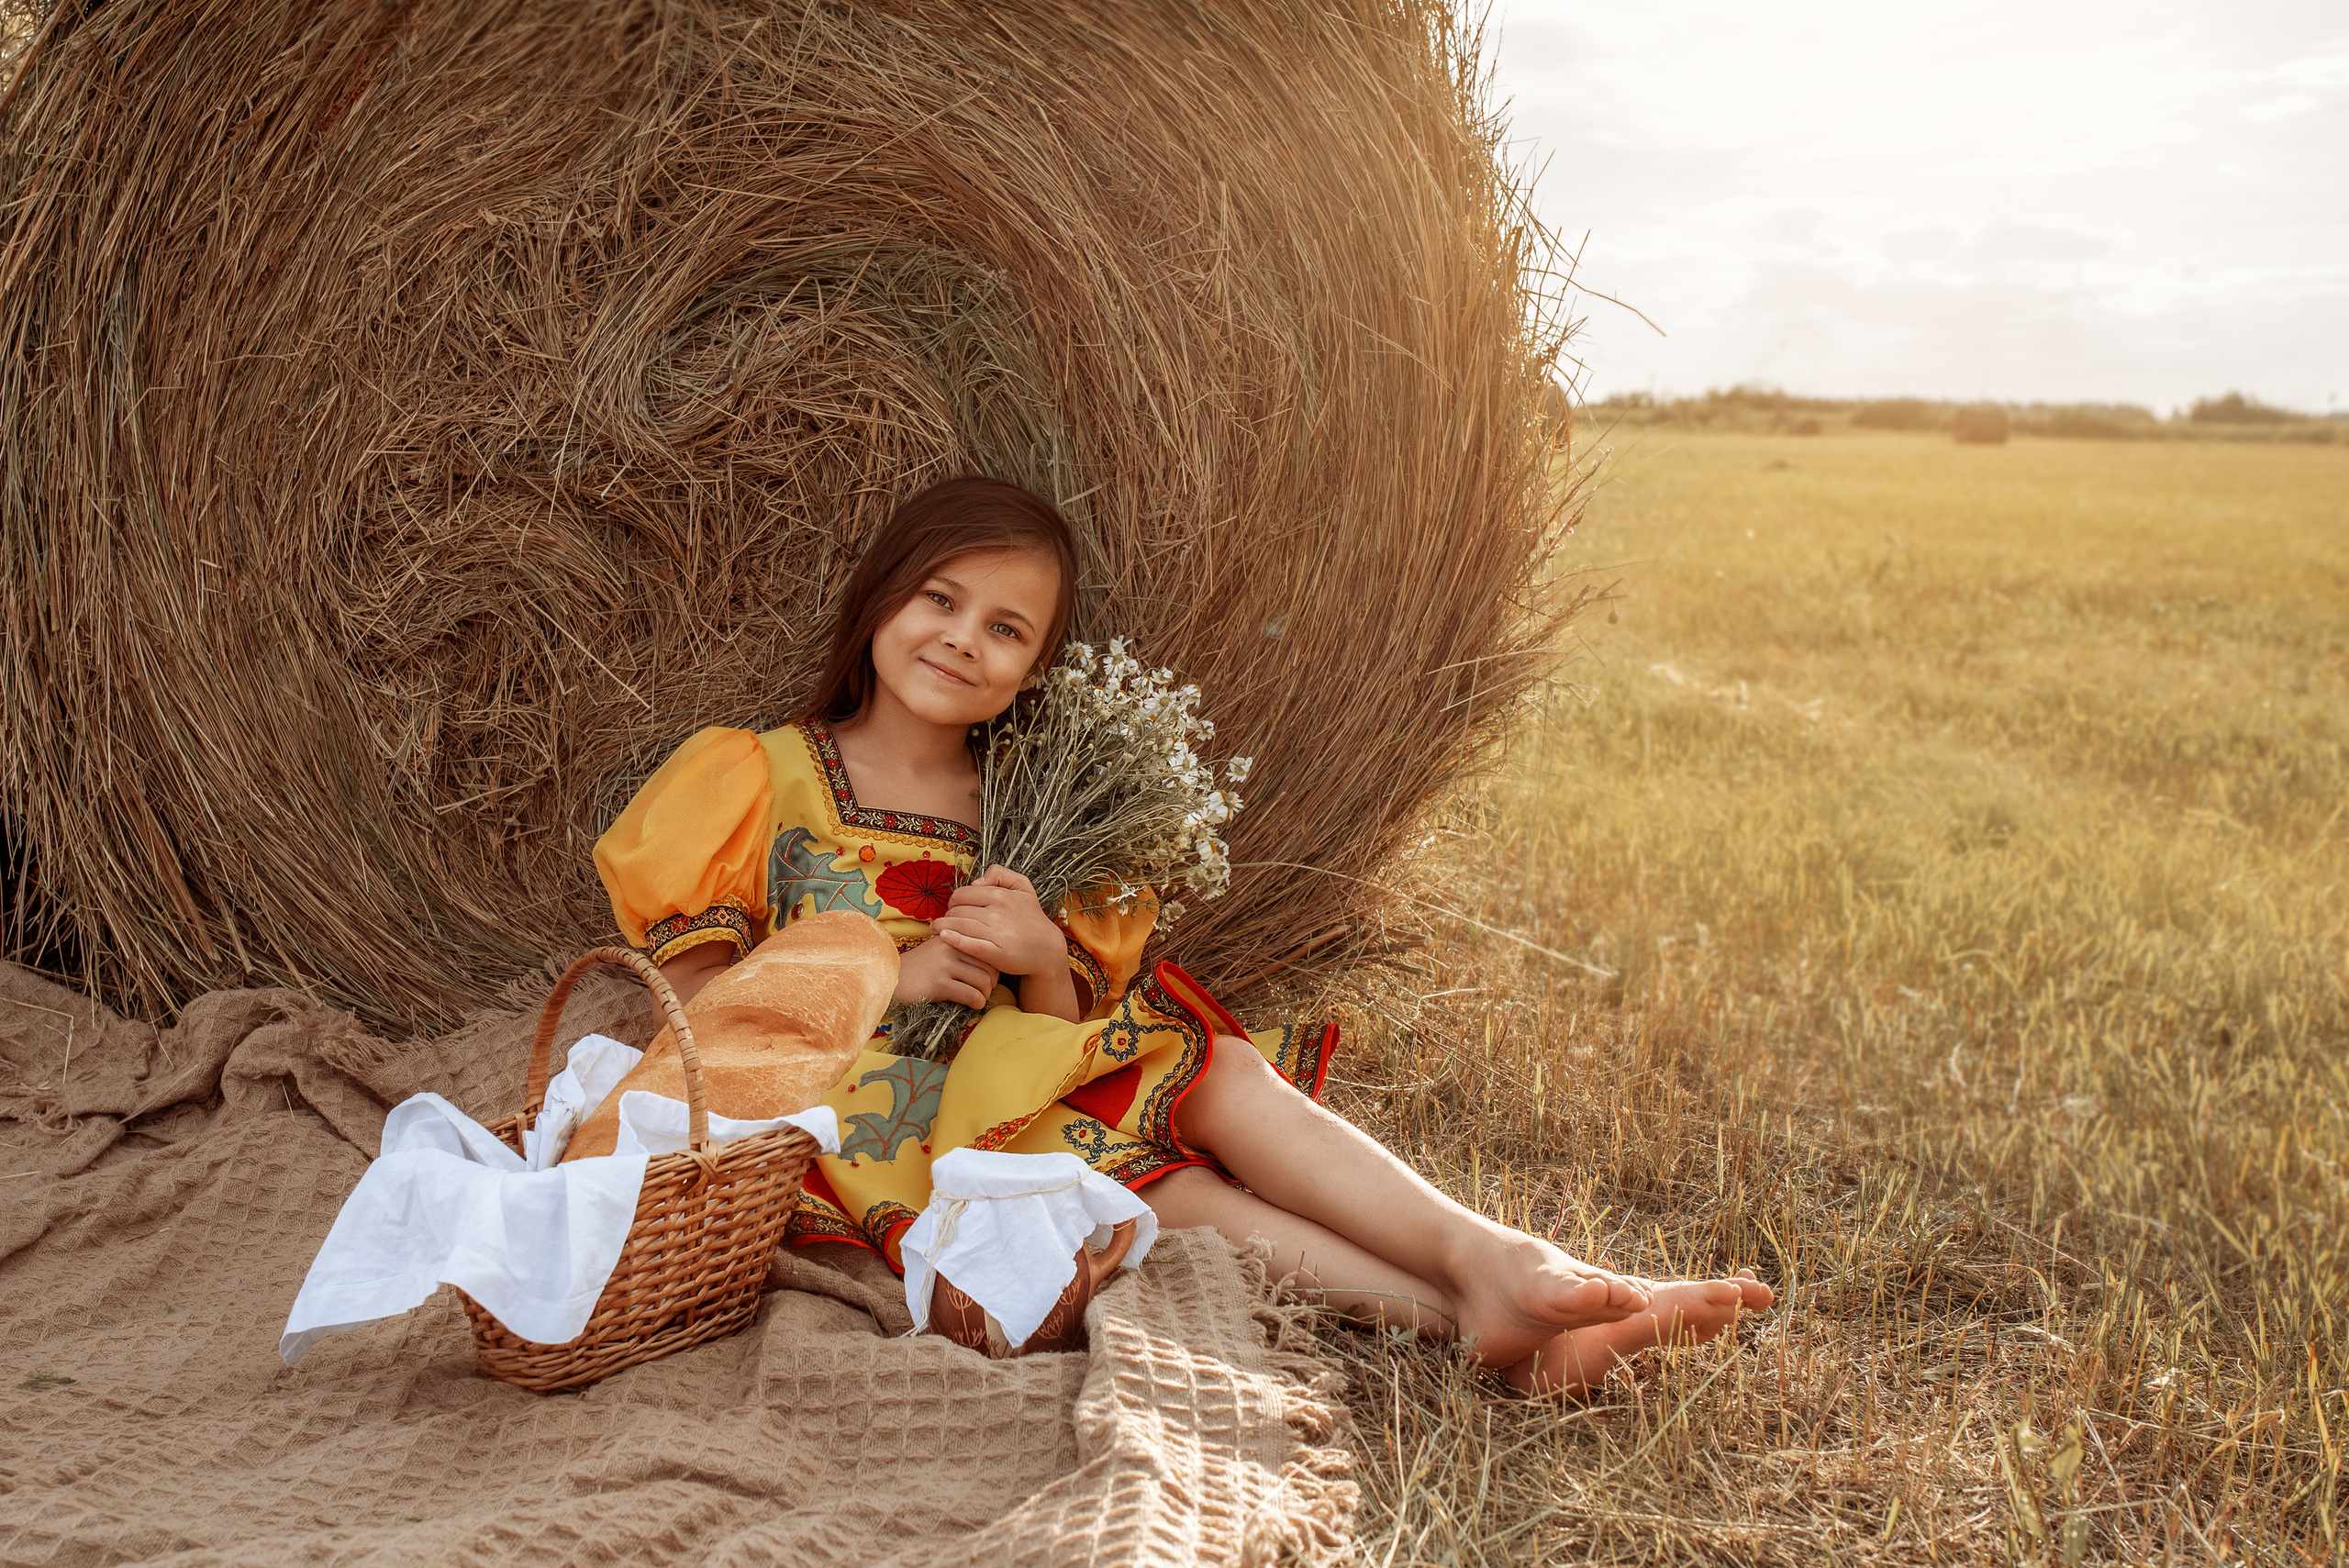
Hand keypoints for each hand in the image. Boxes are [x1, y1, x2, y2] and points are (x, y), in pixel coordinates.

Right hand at [894, 932, 998, 1009]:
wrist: (892, 980)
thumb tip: (992, 960)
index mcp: (953, 935)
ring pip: (983, 981)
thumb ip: (961, 948)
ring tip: (980, 998)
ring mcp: (945, 964)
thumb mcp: (940, 949)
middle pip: (989, 965)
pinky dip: (978, 1003)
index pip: (987, 948)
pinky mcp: (940, 984)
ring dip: (985, 994)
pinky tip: (974, 1005)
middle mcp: (950, 946)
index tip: (989, 976)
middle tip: (986, 990)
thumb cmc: (920, 968)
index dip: (993, 965)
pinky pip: (971, 995)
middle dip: (992, 981)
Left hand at [930, 866, 1066, 978]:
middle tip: (944, 921)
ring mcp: (998, 934)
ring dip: (943, 927)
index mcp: (1000, 895)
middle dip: (947, 915)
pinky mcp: (997, 954)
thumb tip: (976, 881)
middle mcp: (998, 912)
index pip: (962, 894)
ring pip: (959, 926)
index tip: (953, 909)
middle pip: (958, 910)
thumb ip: (1000, 873)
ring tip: (936, 931)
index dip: (953, 901)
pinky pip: (970, 944)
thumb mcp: (1023, 886)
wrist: (1047, 949)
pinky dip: (954, 940)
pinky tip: (945, 937)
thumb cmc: (1031, 917)